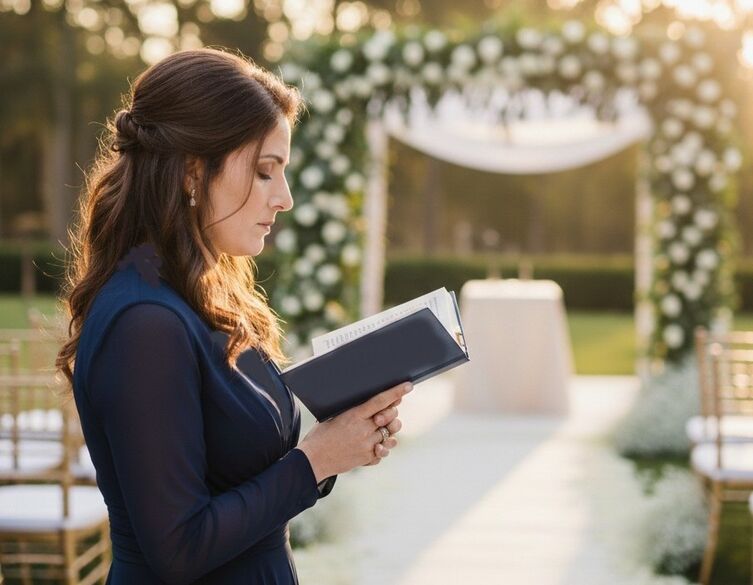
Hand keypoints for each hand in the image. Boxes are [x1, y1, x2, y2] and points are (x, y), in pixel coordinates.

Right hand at [296, 381, 412, 481]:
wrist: (312, 460)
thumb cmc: (320, 436)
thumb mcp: (334, 416)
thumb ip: (353, 411)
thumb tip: (368, 403)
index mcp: (355, 416)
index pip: (380, 401)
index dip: (396, 392)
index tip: (407, 386)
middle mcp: (364, 430)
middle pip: (391, 418)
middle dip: (392, 415)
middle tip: (385, 415)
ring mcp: (367, 445)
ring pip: (391, 436)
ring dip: (389, 432)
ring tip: (381, 430)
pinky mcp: (367, 458)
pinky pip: (384, 452)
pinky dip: (381, 448)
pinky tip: (374, 445)